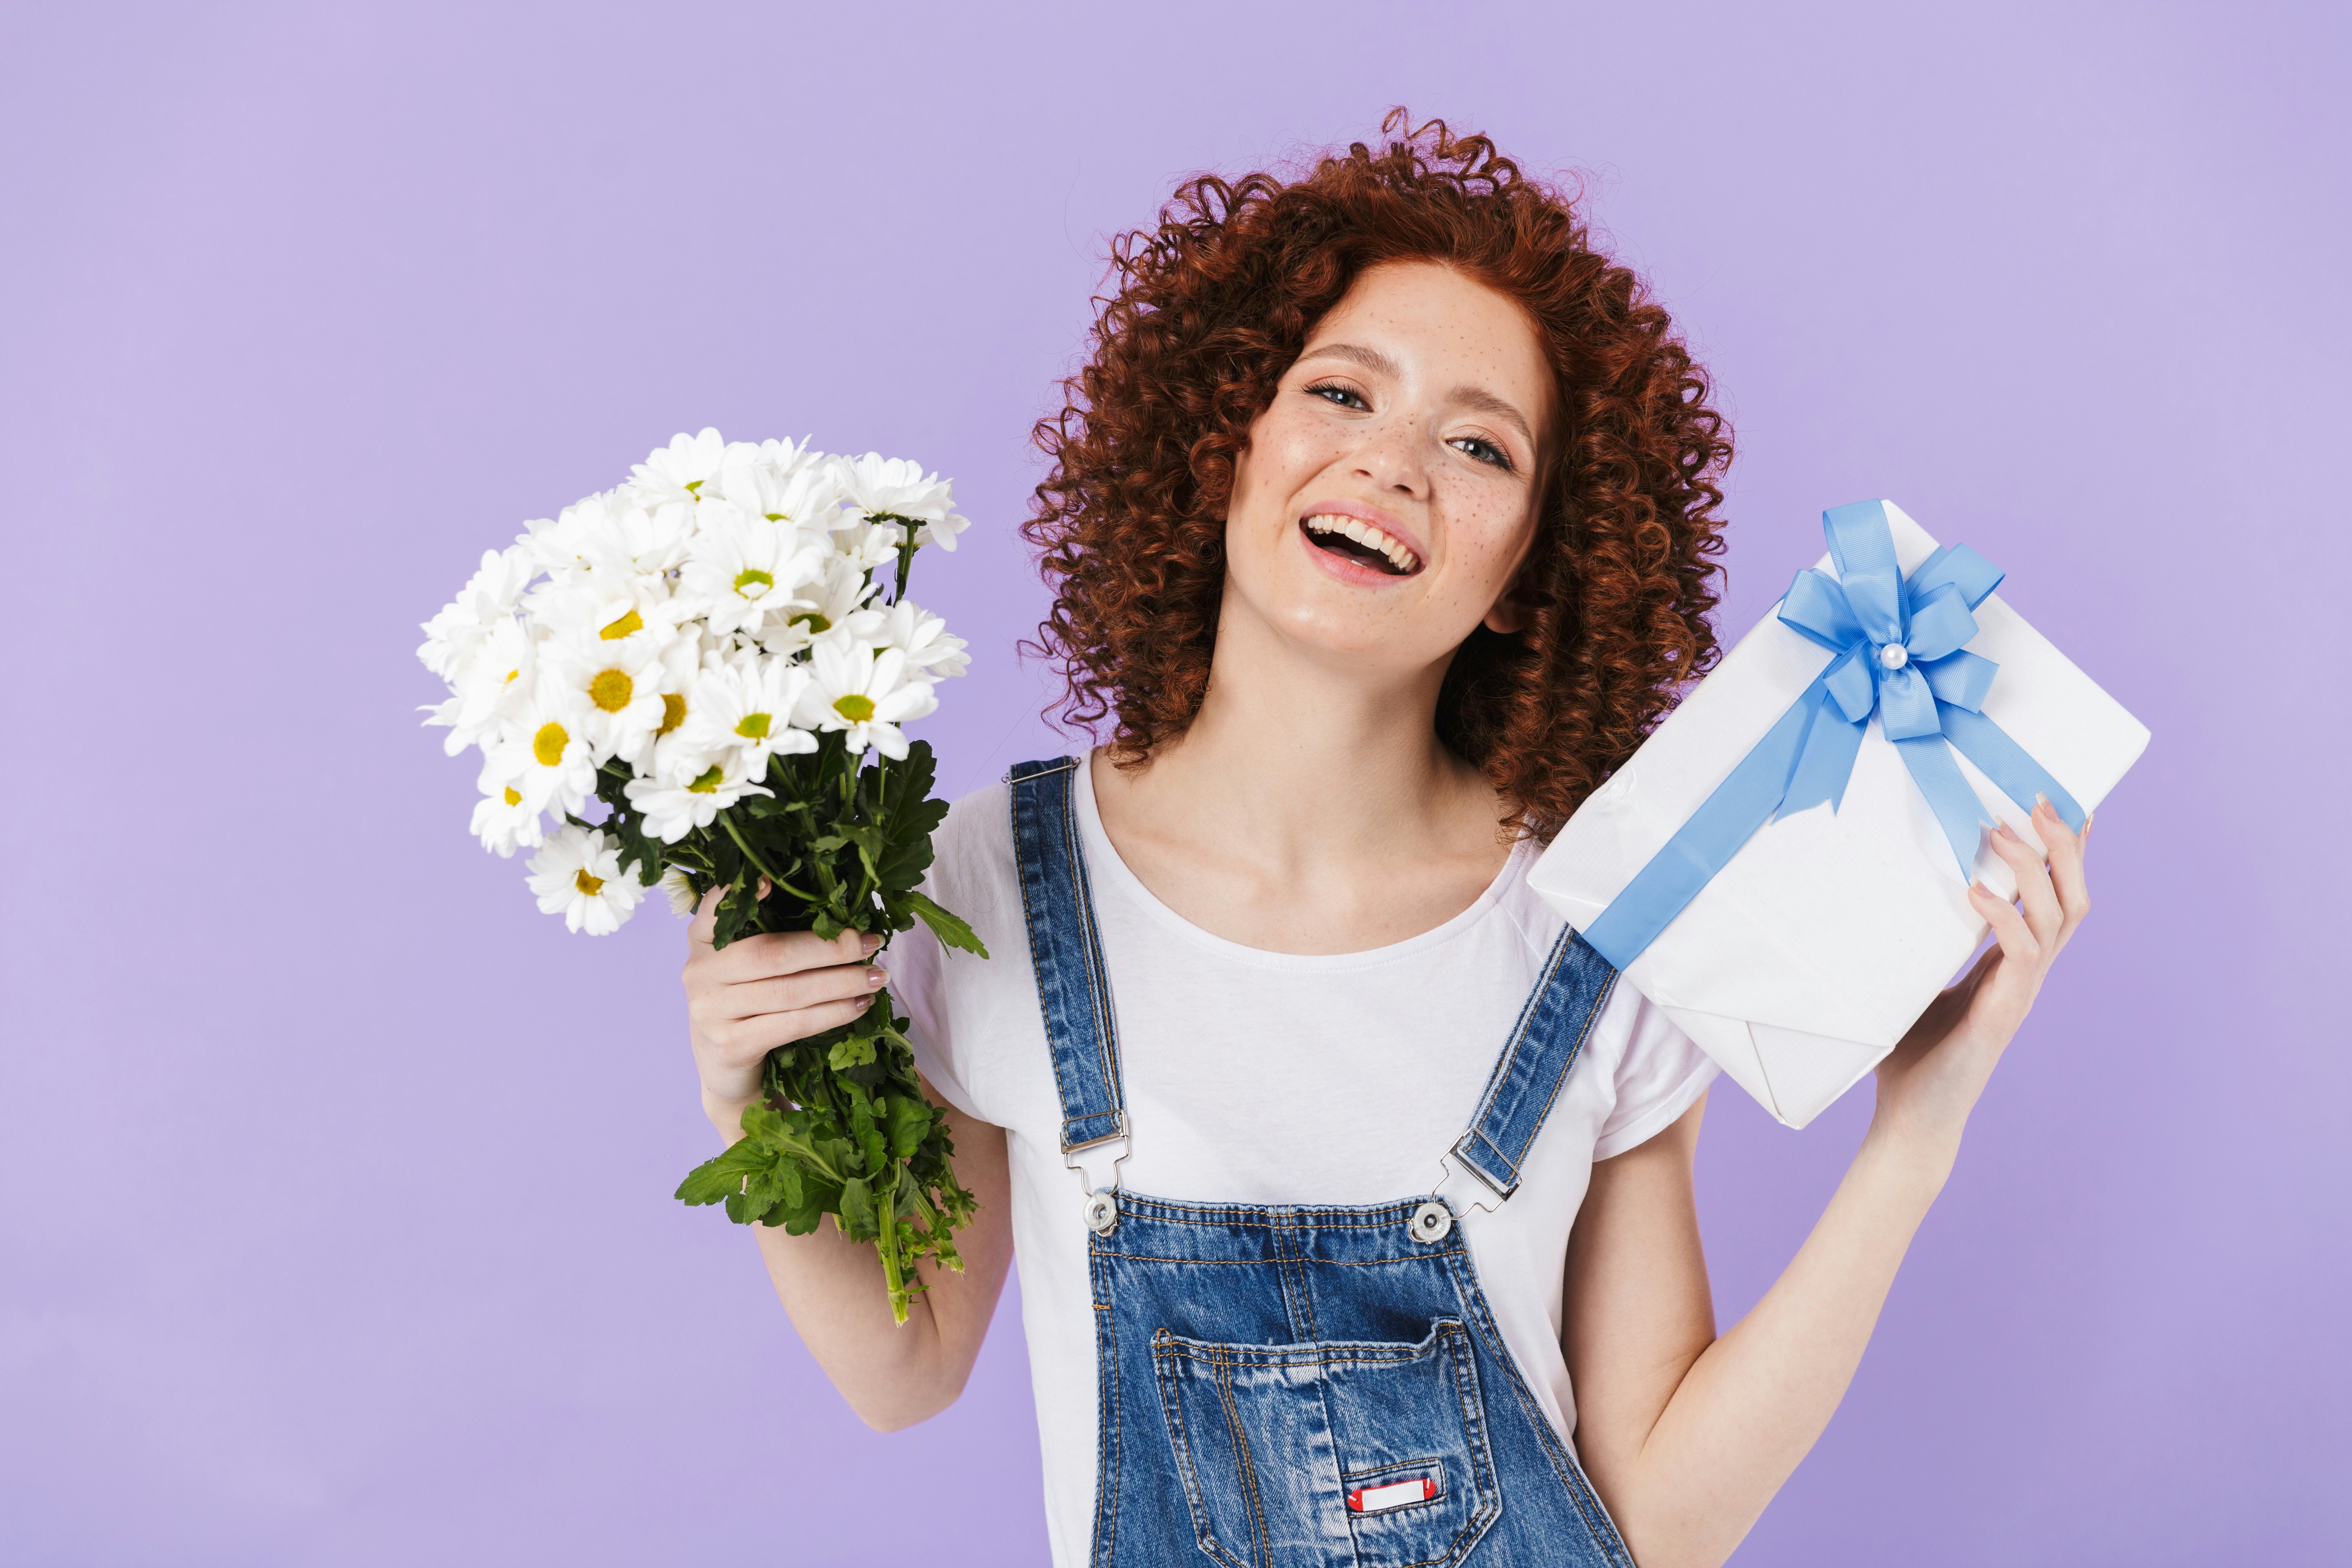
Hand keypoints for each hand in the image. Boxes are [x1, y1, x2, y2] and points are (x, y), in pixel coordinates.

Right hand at [682, 883, 887, 1138]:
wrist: (726, 1074)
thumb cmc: (746, 1008)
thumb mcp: (743, 969)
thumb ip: (768, 939)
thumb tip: (838, 916)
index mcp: (702, 942)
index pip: (714, 909)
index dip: (739, 894)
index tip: (772, 882)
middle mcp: (698, 972)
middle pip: (771, 953)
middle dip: (828, 947)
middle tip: (870, 943)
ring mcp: (710, 1011)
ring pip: (788, 991)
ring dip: (841, 982)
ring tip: (876, 977)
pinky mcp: (731, 1045)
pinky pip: (793, 1024)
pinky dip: (832, 1013)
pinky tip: (859, 1006)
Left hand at [1871, 798, 2092, 1159]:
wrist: (1913, 1116)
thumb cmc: (1912, 1050)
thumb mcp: (1917, 979)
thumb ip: (1921, 941)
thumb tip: (1889, 894)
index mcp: (2015, 962)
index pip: (2056, 897)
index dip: (2068, 853)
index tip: (2066, 804)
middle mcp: (2029, 973)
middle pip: (2074, 897)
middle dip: (2065, 846)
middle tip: (2039, 800)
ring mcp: (2023, 993)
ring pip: (2058, 917)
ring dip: (2034, 869)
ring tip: (2003, 831)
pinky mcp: (2004, 1013)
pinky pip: (2021, 954)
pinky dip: (2004, 916)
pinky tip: (1977, 890)